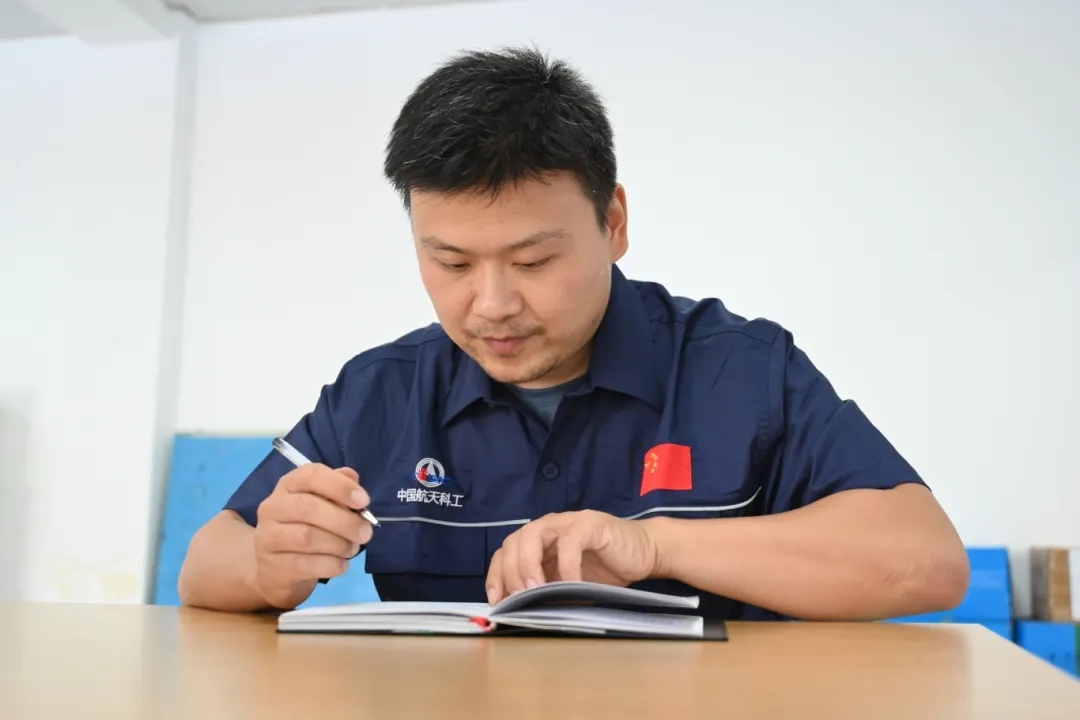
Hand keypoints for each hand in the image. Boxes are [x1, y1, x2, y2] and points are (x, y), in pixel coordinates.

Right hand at [251, 464, 372, 607]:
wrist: (277, 567)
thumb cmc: (307, 527)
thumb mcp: (324, 503)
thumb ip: (339, 489)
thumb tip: (352, 478)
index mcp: (289, 485)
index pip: (311, 475)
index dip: (340, 486)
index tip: (364, 501)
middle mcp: (273, 507)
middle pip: (308, 507)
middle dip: (344, 521)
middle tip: (365, 532)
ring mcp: (268, 536)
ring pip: (307, 537)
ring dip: (339, 544)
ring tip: (353, 548)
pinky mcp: (272, 565)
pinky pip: (305, 564)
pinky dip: (331, 564)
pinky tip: (342, 565)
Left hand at [485, 510, 661, 603]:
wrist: (644, 552)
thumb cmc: (605, 571)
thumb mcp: (569, 587)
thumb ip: (548, 592)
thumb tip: (523, 612)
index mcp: (538, 542)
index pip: (505, 552)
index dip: (496, 574)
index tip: (497, 600)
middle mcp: (548, 528)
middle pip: (513, 542)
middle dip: (509, 571)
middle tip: (517, 597)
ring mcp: (567, 523)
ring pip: (533, 534)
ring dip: (528, 563)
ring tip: (534, 589)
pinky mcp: (589, 524)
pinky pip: (570, 542)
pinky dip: (566, 565)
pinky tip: (571, 584)